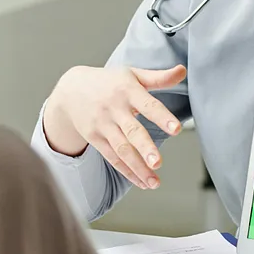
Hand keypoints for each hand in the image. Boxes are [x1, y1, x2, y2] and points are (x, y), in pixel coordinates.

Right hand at [42, 64, 185, 188]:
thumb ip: (159, 77)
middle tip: (158, 163)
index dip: (162, 116)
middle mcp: (114, 109)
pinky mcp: (95, 139)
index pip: (147, 104)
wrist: (71, 90)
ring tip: (154, 182)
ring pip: (122, 149)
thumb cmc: (109, 82)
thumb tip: (183, 70)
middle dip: (145, 148)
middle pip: (131, 131)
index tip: (176, 129)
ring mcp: (103, 125)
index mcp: (128, 91)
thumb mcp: (132, 74)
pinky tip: (142, 183)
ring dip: (138, 168)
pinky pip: (112, 158)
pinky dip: (128, 172)